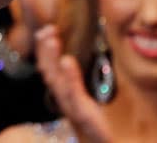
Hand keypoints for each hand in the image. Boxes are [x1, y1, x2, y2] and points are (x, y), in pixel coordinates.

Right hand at [35, 25, 111, 142]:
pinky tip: (66, 61)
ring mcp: (73, 108)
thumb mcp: (101, 98)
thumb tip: (99, 50)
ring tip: (52, 40)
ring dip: (51, 59)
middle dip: (44, 50)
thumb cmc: (111, 126)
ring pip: (55, 81)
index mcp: (69, 94)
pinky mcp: (84, 116)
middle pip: (47, 72)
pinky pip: (73, 95)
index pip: (51, 68)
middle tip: (46, 30)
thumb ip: (96, 78)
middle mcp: (66, 101)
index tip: (48, 29)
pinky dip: (68, 77)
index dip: (46, 48)